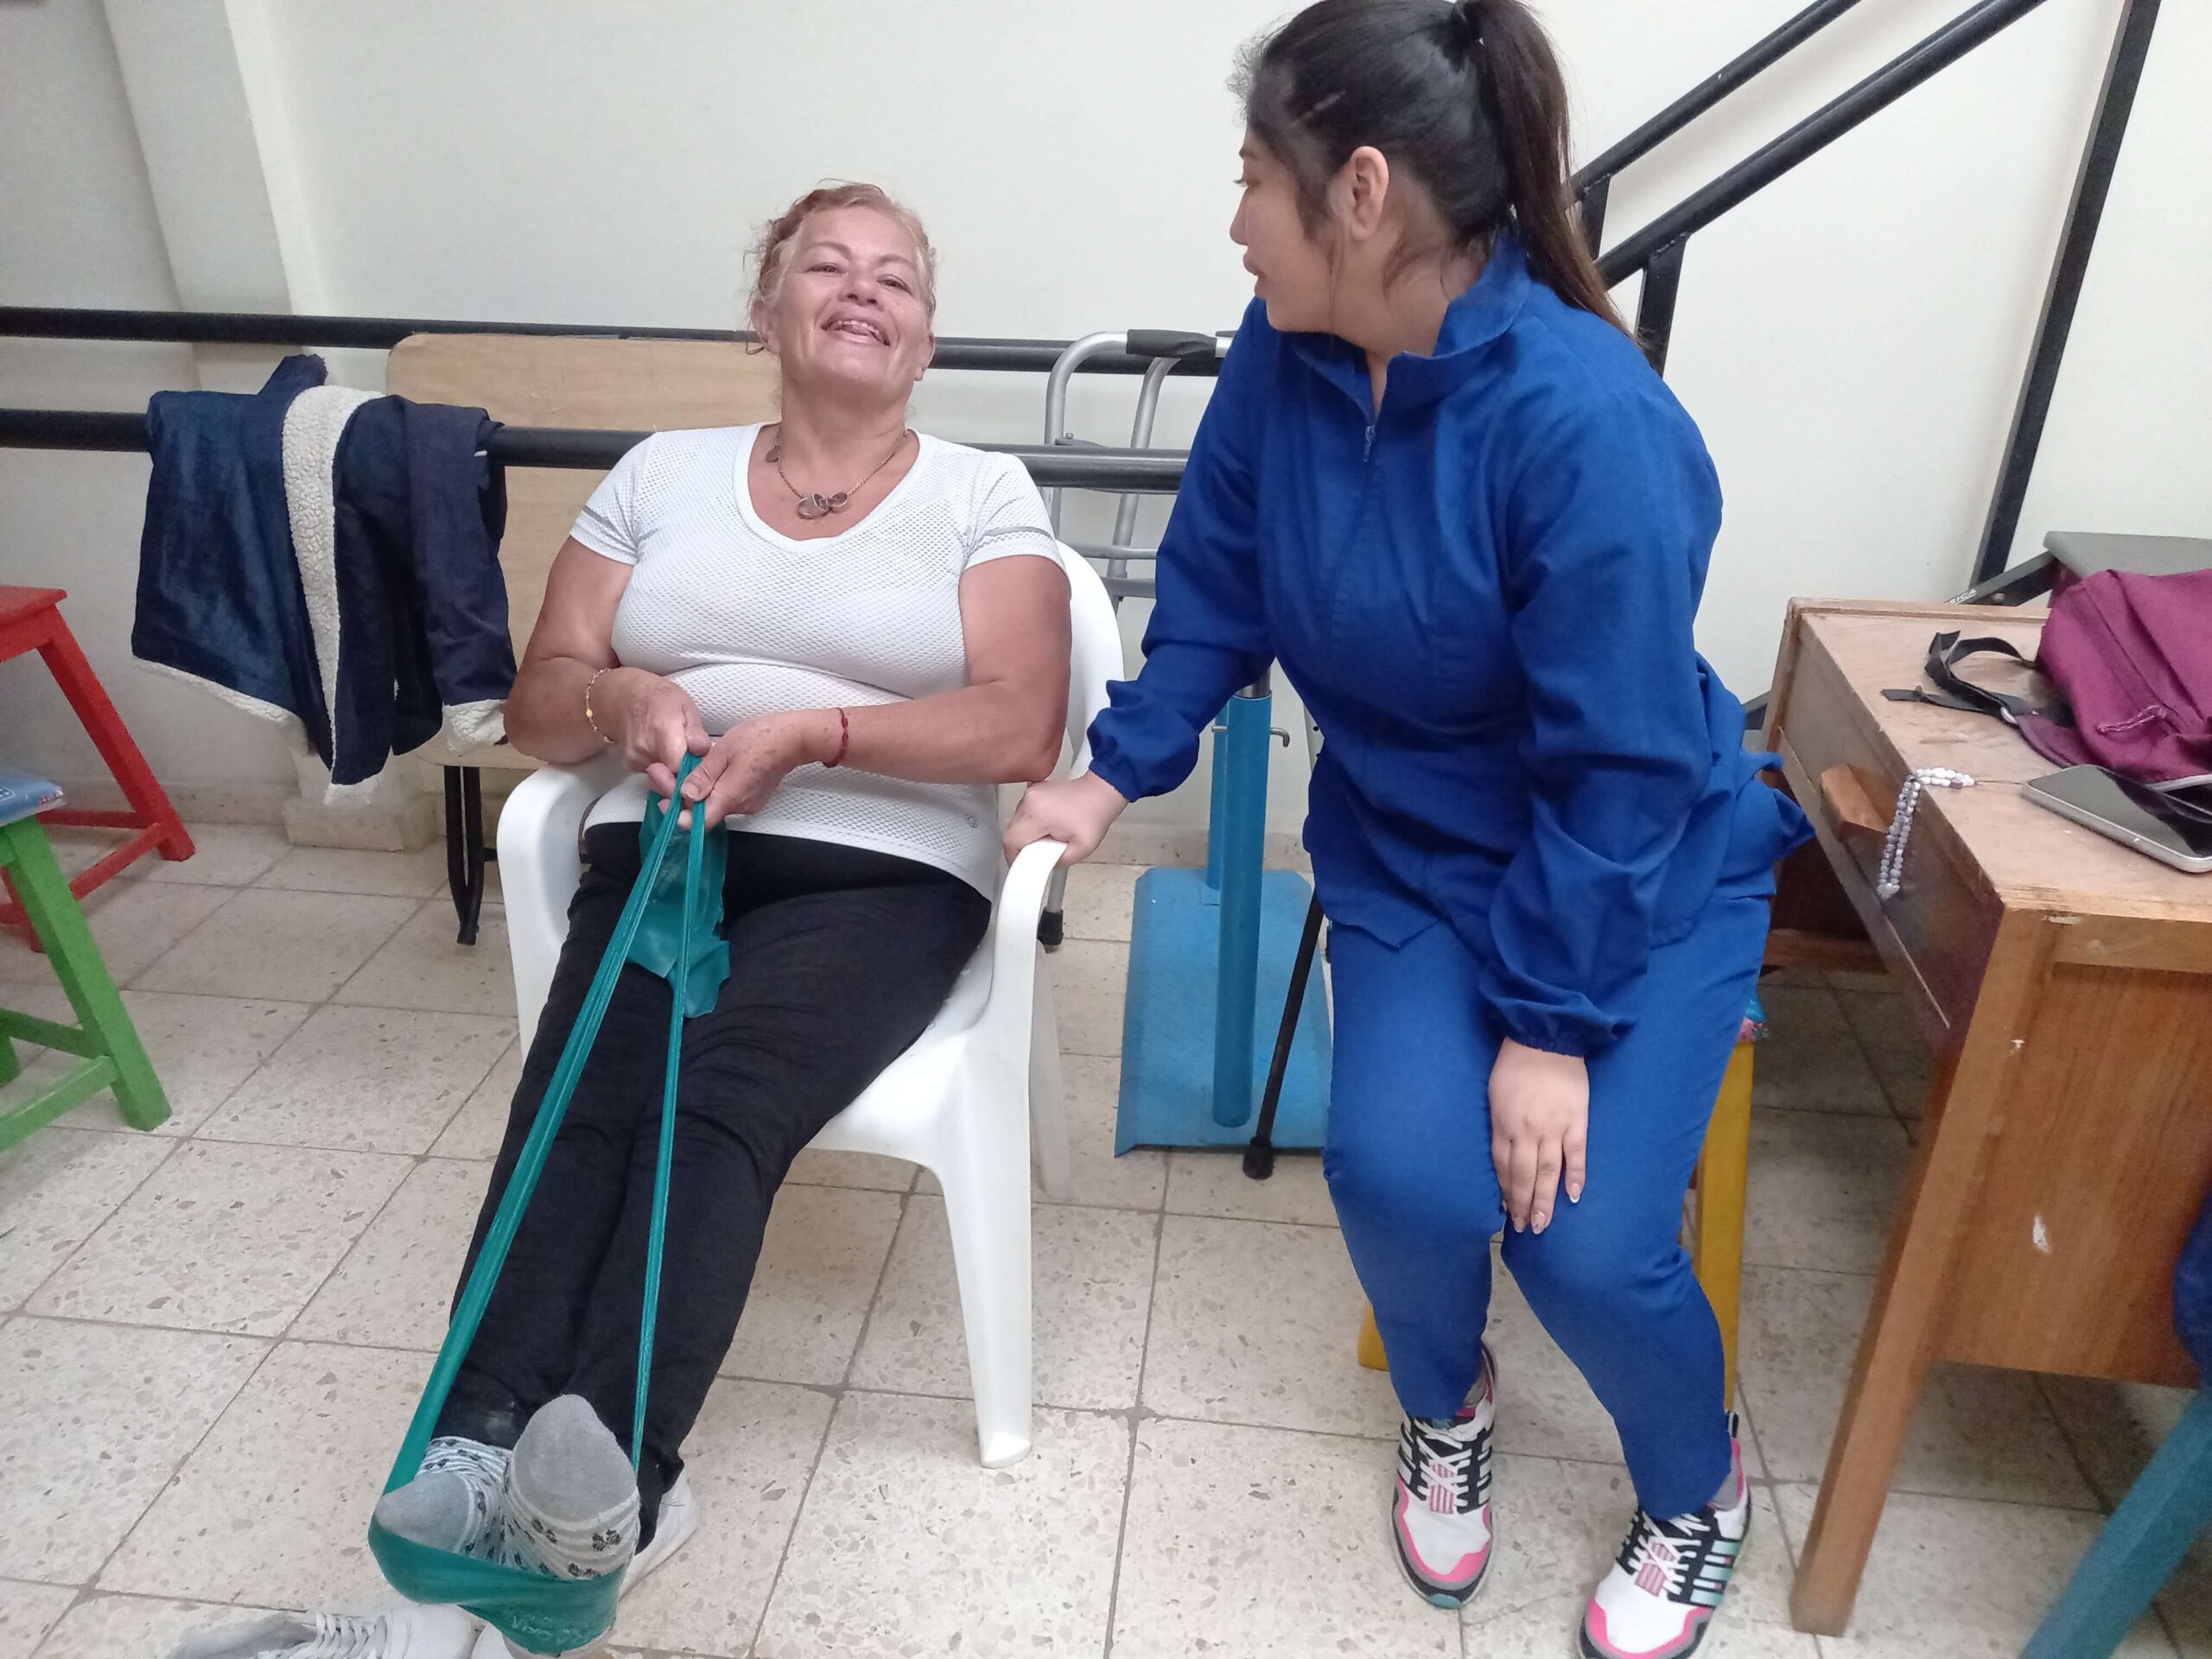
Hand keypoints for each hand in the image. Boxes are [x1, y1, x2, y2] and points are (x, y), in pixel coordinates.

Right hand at [605, 671, 708, 798]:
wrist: (628, 698)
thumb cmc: (661, 699)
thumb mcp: (686, 707)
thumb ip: (695, 731)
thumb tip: (702, 750)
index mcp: (662, 731)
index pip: (679, 768)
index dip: (693, 773)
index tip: (702, 769)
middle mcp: (645, 749)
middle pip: (670, 778)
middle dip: (686, 776)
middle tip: (693, 761)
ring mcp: (635, 759)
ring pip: (662, 780)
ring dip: (675, 773)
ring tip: (679, 754)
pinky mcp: (630, 765)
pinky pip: (652, 777)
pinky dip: (663, 771)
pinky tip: (665, 755)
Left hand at [678, 711, 830, 826]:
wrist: (793, 738)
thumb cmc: (762, 738)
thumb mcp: (723, 751)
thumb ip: (703, 776)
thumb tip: (685, 795)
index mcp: (730, 796)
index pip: (699, 822)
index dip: (680, 815)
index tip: (667, 800)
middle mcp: (741, 806)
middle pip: (705, 813)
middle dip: (686, 797)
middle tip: (672, 775)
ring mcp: (749, 804)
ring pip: (716, 804)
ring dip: (701, 791)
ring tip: (693, 768)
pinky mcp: (754, 798)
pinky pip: (728, 798)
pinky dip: (716, 789)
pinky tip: (713, 771)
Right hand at [1004, 771, 1129, 865]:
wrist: (1101, 791)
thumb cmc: (1095, 815)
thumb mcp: (1082, 849)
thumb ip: (1059, 862)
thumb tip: (1042, 866)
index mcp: (1038, 814)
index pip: (1012, 841)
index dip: (1014, 857)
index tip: (1021, 865)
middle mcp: (1030, 801)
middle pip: (1011, 831)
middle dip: (1021, 847)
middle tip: (1038, 854)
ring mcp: (1030, 793)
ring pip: (1015, 822)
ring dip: (1025, 834)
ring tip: (1046, 838)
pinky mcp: (1034, 791)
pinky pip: (1023, 812)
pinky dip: (1030, 823)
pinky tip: (1046, 826)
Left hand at [1488, 1037, 1587, 1234]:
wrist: (1544, 1038)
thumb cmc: (1515, 1063)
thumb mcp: (1494, 1094)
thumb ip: (1499, 1124)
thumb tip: (1503, 1150)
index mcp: (1503, 1124)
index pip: (1503, 1168)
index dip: (1506, 1192)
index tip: (1508, 1212)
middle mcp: (1526, 1131)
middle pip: (1524, 1176)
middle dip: (1524, 1205)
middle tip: (1527, 1229)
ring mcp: (1552, 1127)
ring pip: (1548, 1172)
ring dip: (1545, 1200)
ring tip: (1544, 1223)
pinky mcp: (1575, 1120)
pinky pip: (1576, 1154)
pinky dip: (1575, 1175)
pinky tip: (1573, 1196)